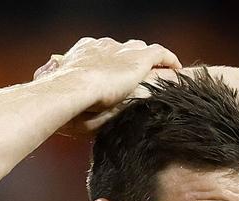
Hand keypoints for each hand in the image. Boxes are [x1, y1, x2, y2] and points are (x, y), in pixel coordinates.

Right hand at [33, 37, 181, 133]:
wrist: (74, 87)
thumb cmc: (62, 97)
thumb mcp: (63, 95)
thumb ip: (69, 98)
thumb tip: (64, 115)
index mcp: (84, 51)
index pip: (101, 52)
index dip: (110, 61)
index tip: (114, 73)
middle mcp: (104, 46)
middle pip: (123, 48)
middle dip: (130, 58)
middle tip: (138, 74)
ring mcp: (122, 51)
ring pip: (142, 48)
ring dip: (150, 59)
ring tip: (160, 72)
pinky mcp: (139, 58)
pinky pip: (160, 53)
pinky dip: (168, 58)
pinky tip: (176, 67)